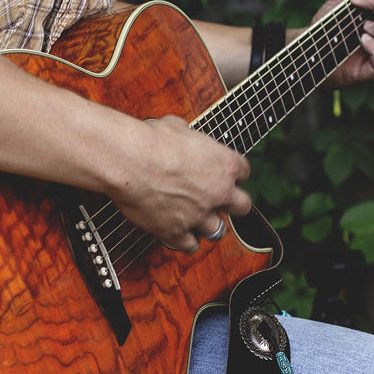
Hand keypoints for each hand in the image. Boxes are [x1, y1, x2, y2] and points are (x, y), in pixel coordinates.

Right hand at [108, 116, 251, 252]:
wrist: (129, 161)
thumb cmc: (151, 140)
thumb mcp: (178, 127)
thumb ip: (189, 139)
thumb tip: (182, 137)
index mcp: (224, 164)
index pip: (243, 171)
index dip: (232, 173)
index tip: (222, 173)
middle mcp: (219, 192)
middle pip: (242, 206)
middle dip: (232, 204)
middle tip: (218, 200)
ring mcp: (199, 215)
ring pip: (218, 230)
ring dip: (208, 224)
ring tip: (196, 219)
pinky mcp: (177, 232)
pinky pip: (191, 246)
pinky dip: (186, 241)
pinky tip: (179, 232)